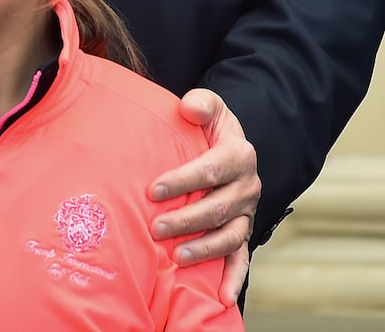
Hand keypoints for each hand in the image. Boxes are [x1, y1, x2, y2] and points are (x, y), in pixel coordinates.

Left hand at [148, 88, 259, 305]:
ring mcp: (246, 213)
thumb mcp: (210, 106)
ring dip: (203, 249)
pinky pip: (241, 258)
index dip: (182, 180)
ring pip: (228, 236)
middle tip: (155, 227)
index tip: (153, 189)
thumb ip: (201, 103)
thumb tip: (188, 108)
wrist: (230, 145)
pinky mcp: (243, 231)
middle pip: (217, 207)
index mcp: (240, 154)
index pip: (210, 170)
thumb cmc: (211, 126)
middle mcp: (248, 186)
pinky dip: (234, 278)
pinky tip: (221, 297)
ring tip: (176, 257)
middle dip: (186, 220)